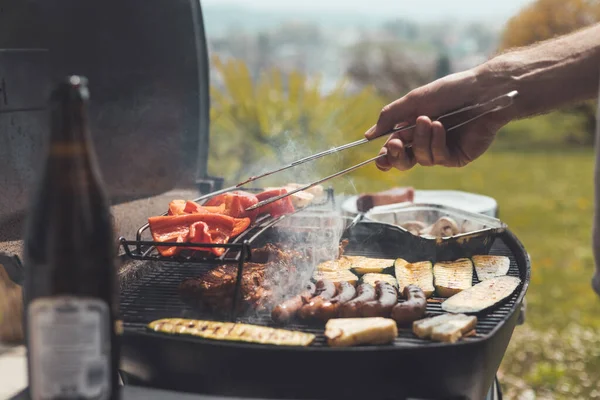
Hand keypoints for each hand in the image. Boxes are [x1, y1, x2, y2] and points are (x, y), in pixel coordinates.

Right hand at [365, 68, 512, 170]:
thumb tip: (368, 136)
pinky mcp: (457, 157)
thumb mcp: (414, 101)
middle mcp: (426, 141)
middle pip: (404, 162)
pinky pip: (438, 158)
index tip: (380, 157)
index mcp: (413, 128)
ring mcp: (442, 151)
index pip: (394, 149)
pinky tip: (441, 128)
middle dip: (397, 155)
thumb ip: (390, 118)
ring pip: (421, 159)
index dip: (386, 156)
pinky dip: (436, 143)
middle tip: (395, 144)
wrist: (481, 91)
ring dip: (421, 140)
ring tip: (429, 120)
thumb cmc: (449, 91)